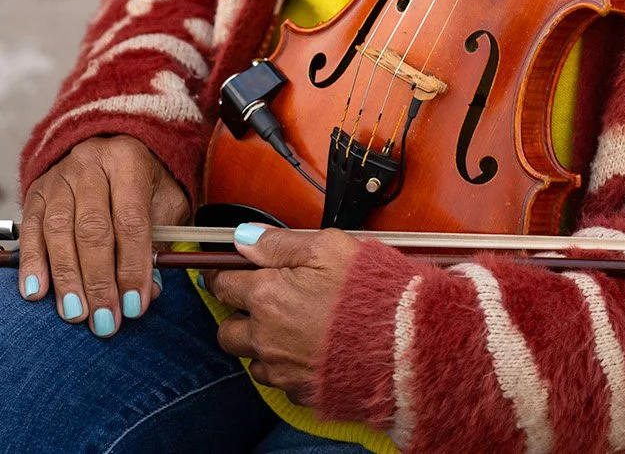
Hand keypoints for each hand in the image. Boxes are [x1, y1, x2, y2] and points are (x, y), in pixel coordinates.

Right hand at [19, 136, 188, 334]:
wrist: (109, 149)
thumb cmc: (142, 182)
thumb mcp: (164, 201)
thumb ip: (160, 242)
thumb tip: (148, 292)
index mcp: (128, 161)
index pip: (131, 220)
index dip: (133, 266)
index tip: (136, 305)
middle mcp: (91, 165)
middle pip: (92, 229)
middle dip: (99, 280)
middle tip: (105, 320)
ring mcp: (59, 178)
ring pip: (58, 231)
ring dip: (67, 279)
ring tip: (76, 314)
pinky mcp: (36, 194)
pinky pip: (30, 231)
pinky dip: (32, 264)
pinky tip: (36, 292)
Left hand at [207, 224, 359, 404]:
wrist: (401, 340)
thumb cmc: (367, 289)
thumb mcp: (326, 247)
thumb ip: (279, 243)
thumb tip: (244, 238)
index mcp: (267, 296)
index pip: (223, 285)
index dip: (219, 274)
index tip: (219, 271)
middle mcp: (265, 337)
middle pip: (226, 330)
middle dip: (234, 315)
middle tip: (254, 302)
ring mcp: (281, 368)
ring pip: (250, 358)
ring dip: (258, 343)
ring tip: (284, 326)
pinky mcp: (300, 391)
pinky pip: (277, 379)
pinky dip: (282, 365)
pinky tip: (303, 349)